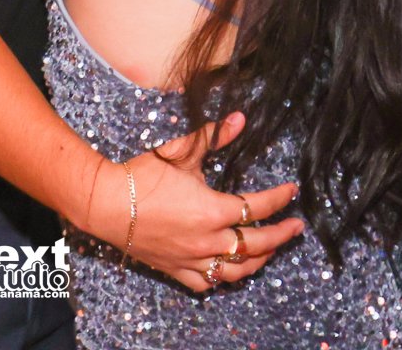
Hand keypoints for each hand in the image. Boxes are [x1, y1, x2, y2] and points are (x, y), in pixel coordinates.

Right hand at [81, 112, 304, 292]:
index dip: (279, 198)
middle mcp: (207, 240)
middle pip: (256, 244)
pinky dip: (222, 278)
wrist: (105, 202)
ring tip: (271, 250)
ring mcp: (192, 258)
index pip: (258, 207)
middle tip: (295, 228)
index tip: (292, 191)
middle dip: (281, 236)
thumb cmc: (141, 176)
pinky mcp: (175, 269)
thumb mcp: (179, 152)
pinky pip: (206, 282)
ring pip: (236, 270)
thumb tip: (240, 118)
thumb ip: (213, 137)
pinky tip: (228, 270)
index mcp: (213, 210)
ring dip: (259, 260)